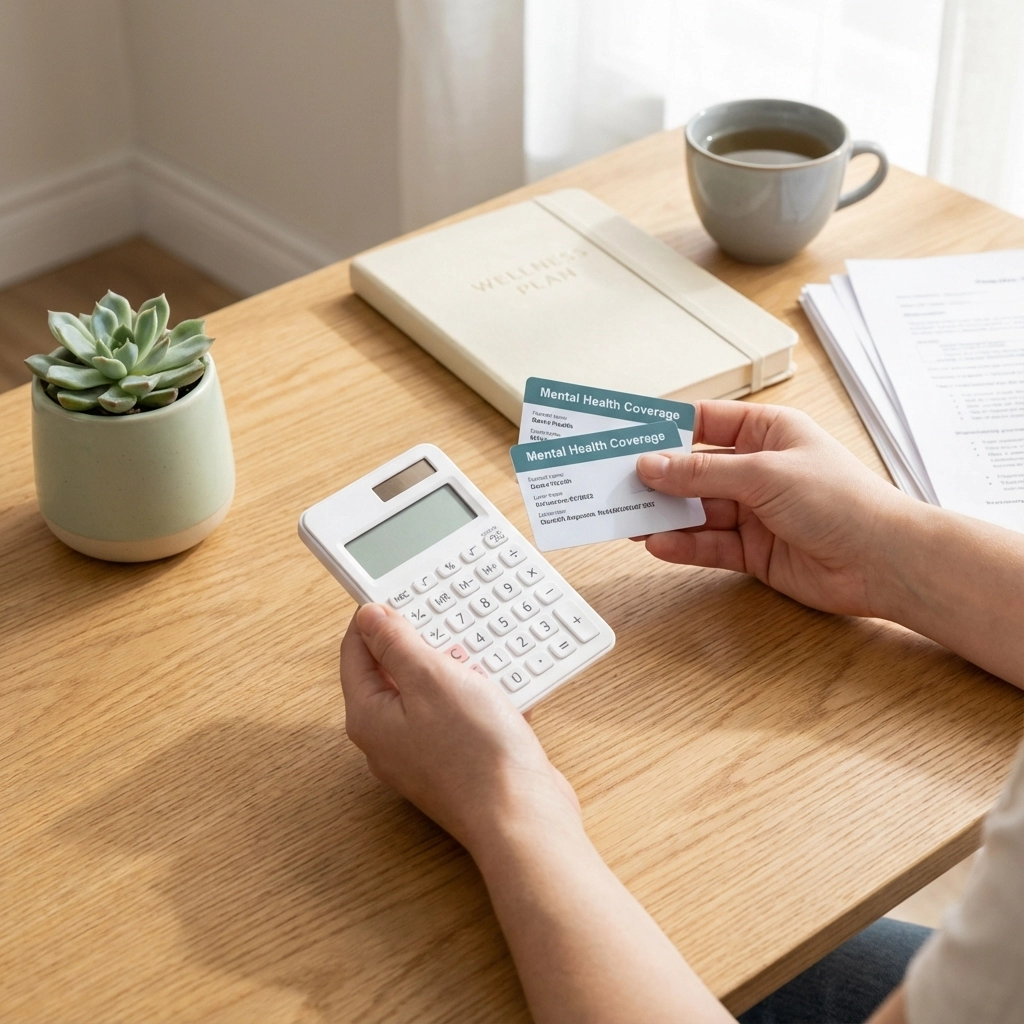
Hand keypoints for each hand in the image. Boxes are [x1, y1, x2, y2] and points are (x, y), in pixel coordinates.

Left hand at [339, 604, 580, 853]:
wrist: (522, 816)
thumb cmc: (476, 754)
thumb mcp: (432, 679)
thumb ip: (396, 643)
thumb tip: (369, 617)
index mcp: (369, 717)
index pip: (356, 651)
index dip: (377, 618)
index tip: (403, 596)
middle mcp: (388, 739)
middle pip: (393, 671)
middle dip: (425, 644)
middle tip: (450, 627)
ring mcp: (421, 754)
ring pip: (431, 692)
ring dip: (457, 670)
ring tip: (481, 661)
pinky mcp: (454, 762)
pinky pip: (458, 715)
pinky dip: (477, 697)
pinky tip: (502, 692)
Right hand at [636, 400, 911, 616]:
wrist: (883, 561)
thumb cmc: (844, 501)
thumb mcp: (764, 474)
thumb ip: (702, 473)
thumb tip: (652, 466)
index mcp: (767, 432)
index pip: (704, 423)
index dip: (664, 429)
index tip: (626, 434)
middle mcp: (757, 470)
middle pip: (693, 470)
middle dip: (657, 477)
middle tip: (614, 481)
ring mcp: (753, 511)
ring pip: (695, 510)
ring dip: (663, 515)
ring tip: (626, 517)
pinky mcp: (752, 550)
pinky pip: (707, 544)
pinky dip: (682, 545)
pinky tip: (657, 544)